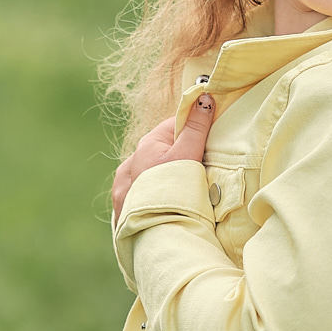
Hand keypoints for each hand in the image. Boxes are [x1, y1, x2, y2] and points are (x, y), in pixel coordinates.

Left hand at [112, 93, 216, 223]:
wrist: (154, 235)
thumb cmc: (172, 191)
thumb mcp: (188, 155)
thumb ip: (196, 127)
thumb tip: (204, 96)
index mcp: (147, 145)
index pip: (174, 126)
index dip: (194, 130)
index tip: (209, 142)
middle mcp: (130, 161)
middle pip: (162, 150)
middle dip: (179, 156)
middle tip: (199, 171)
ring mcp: (123, 185)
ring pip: (149, 173)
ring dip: (162, 178)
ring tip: (180, 192)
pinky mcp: (122, 206)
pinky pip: (139, 194)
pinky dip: (150, 196)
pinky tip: (161, 204)